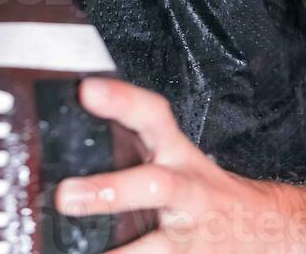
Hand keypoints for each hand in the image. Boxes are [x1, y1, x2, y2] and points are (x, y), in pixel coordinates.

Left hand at [54, 78, 305, 252]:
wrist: (264, 227)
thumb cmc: (202, 186)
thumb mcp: (174, 153)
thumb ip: (131, 139)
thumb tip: (64, 136)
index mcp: (176, 151)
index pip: (152, 115)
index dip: (123, 99)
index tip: (88, 91)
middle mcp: (184, 189)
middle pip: (155, 185)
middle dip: (111, 191)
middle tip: (65, 196)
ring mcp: (188, 231)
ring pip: (157, 244)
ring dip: (119, 253)